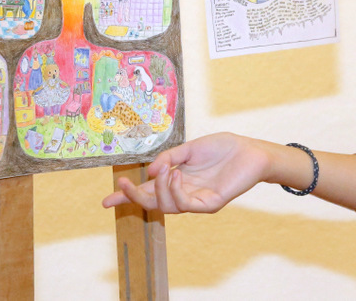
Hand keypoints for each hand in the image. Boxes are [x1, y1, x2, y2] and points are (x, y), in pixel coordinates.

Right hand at [101, 132, 270, 213]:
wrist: (249, 150)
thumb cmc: (222, 148)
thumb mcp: (189, 149)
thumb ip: (169, 158)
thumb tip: (149, 172)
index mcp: (176, 180)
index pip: (148, 191)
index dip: (128, 196)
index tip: (106, 201)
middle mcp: (183, 193)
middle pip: (152, 203)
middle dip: (134, 197)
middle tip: (122, 186)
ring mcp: (196, 200)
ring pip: (166, 206)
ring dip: (159, 189)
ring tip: (166, 171)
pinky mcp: (209, 204)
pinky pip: (186, 205)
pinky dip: (176, 192)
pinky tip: (177, 176)